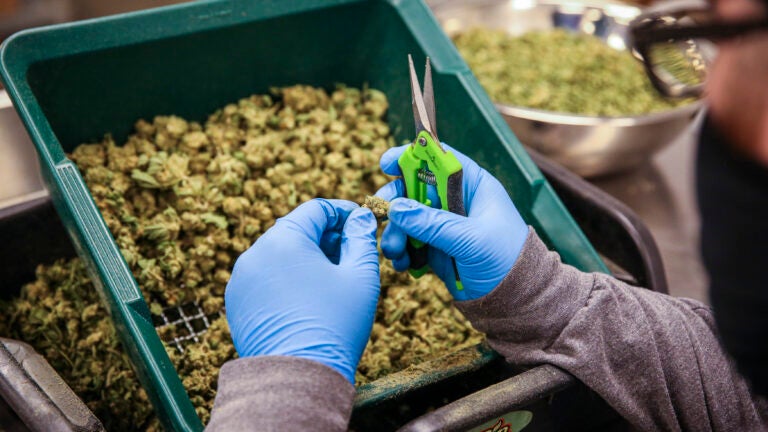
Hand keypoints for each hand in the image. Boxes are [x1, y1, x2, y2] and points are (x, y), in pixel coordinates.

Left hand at [225, 199, 379, 383]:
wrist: (296, 378)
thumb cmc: (334, 324)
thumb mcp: (360, 276)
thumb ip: (362, 238)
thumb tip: (360, 217)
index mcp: (284, 239)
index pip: (317, 208)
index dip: (344, 212)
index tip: (362, 224)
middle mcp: (255, 252)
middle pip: (296, 229)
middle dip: (326, 237)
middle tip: (352, 255)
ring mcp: (241, 279)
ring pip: (279, 254)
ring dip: (305, 259)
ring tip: (331, 281)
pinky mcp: (237, 303)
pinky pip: (265, 279)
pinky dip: (286, 280)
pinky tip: (307, 300)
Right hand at [376, 144, 527, 300]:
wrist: (516, 300)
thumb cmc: (506, 260)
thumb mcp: (471, 239)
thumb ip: (433, 223)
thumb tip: (397, 208)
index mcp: (473, 186)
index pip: (440, 159)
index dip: (412, 156)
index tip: (387, 163)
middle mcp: (457, 202)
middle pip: (416, 188)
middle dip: (395, 201)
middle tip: (380, 212)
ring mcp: (445, 225)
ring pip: (408, 218)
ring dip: (395, 232)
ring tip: (394, 251)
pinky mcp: (437, 248)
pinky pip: (410, 242)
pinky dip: (402, 251)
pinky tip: (402, 263)